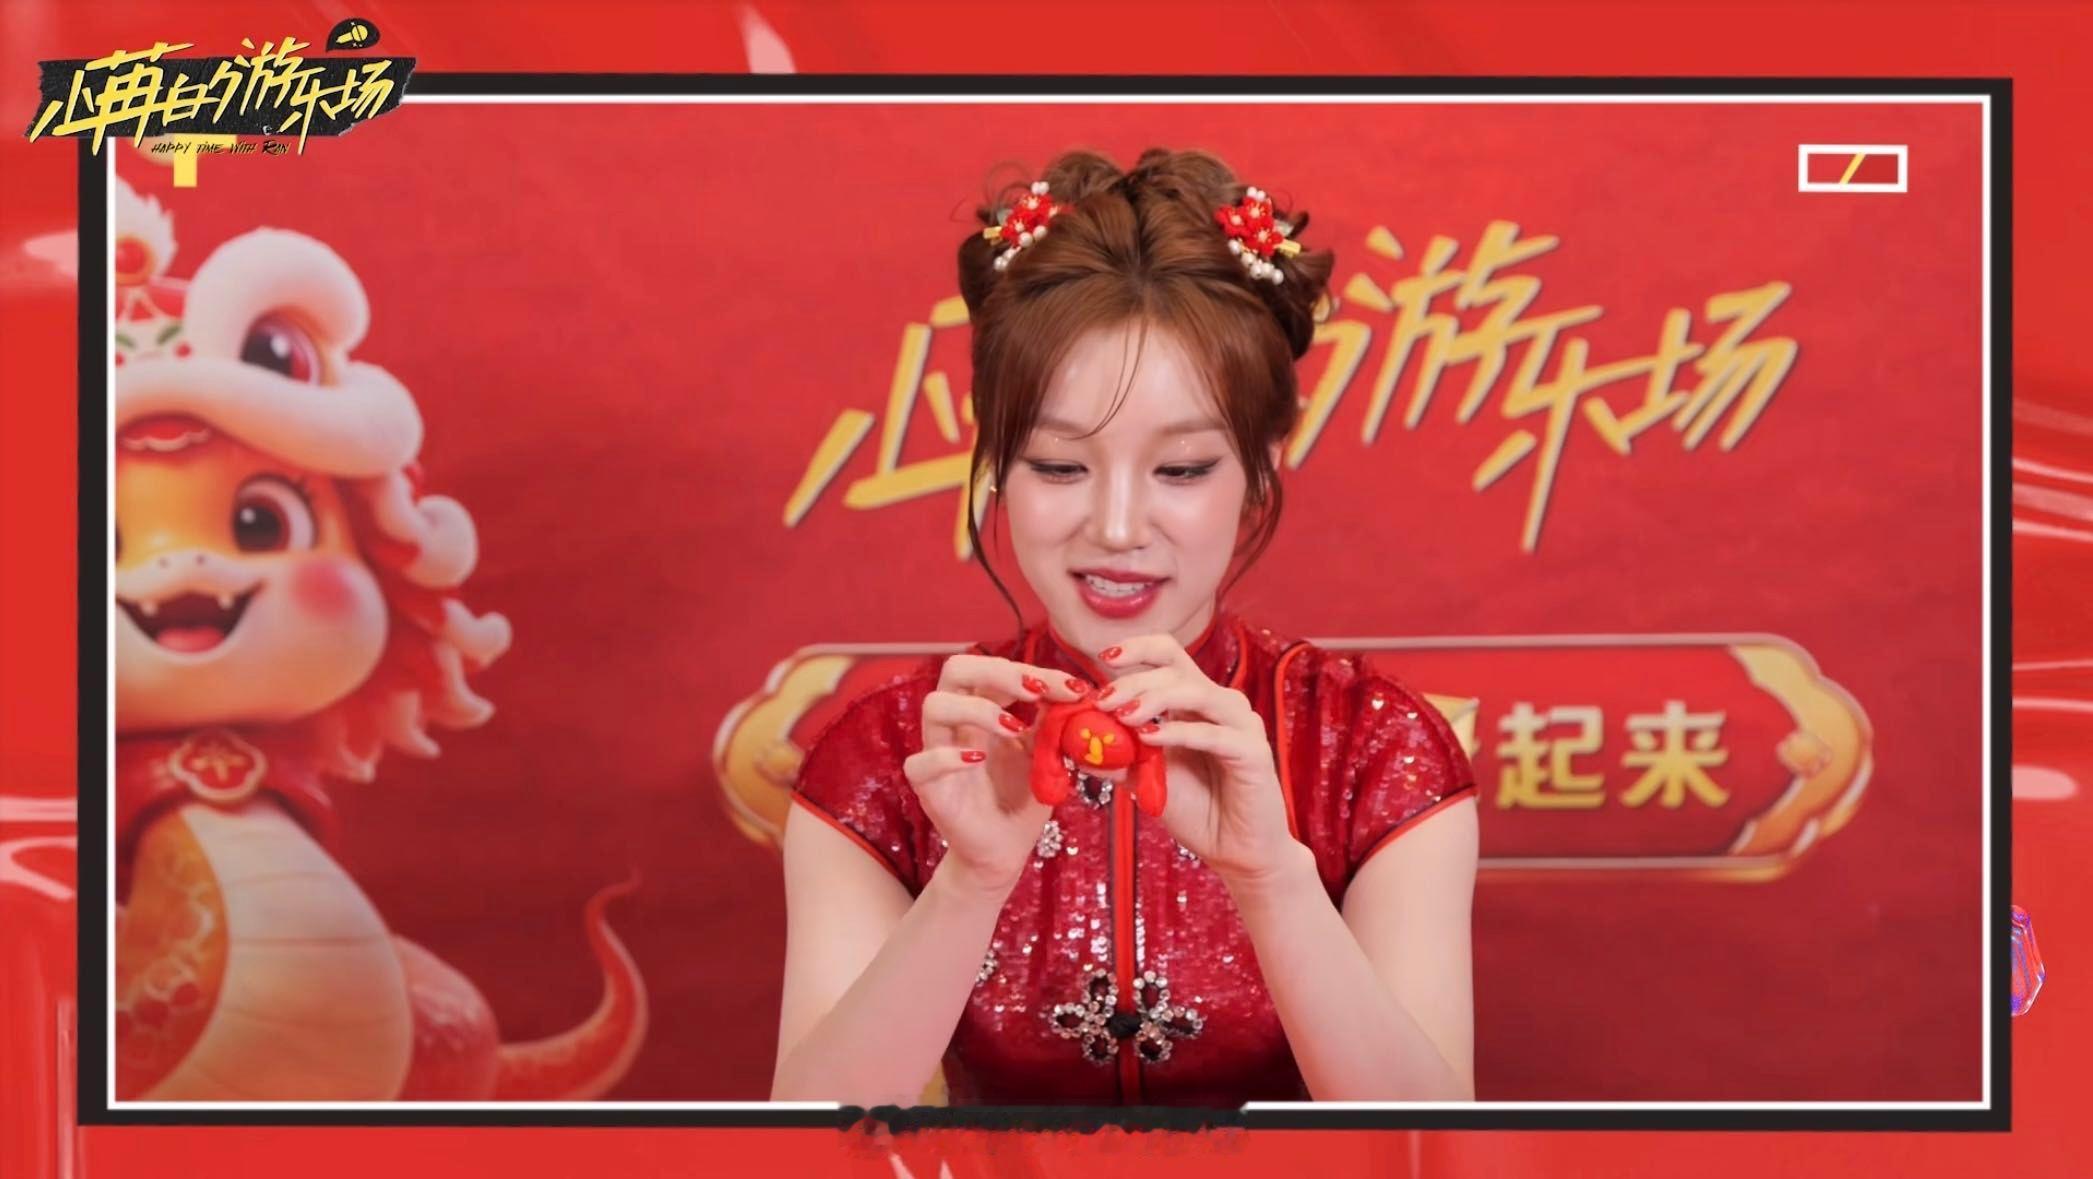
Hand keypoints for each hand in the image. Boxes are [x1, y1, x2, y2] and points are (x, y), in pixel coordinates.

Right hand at [906, 654, 1092, 895]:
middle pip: (955, 670)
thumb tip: (1074, 691)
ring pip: (934, 706)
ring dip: (977, 709)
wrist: (1006, 851)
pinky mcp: (929, 789)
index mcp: (983, 709)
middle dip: (997, 671)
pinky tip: (979, 759)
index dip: (1034, 671)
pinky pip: (921, 763)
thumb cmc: (1022, 799)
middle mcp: (957, 724)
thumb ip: (1052, 723)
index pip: (996, 669)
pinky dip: (949, 757)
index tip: (1074, 687)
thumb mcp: (1046, 755)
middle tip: (1035, 690)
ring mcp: (938, 753)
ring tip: (1014, 728)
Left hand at [1094, 633, 1300, 884]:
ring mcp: (1241, 725)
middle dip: (1133, 680)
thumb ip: (1116, 758)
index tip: (1100, 658)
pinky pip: (1213, 734)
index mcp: (1196, 702)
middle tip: (1102, 701)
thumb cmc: (1197, 811)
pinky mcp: (1253, 751)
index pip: (1168, 655)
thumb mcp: (1146, 780)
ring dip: (1154, 699)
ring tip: (1122, 716)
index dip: (1136, 649)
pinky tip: (1149, 739)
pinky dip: (1179, 733)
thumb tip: (1072, 743)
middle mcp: (1220, 704)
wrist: (1235, 852)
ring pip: (1196, 692)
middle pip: (1176, 669)